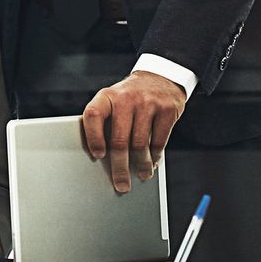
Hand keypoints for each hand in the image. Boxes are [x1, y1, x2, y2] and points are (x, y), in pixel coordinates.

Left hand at [81, 70, 186, 193]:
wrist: (160, 77)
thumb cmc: (129, 98)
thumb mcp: (113, 101)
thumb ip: (105, 122)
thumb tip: (102, 159)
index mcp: (106, 96)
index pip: (93, 115)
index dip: (93, 137)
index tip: (97, 155)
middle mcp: (126, 98)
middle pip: (119, 139)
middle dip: (120, 167)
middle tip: (121, 184)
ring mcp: (148, 103)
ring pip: (141, 144)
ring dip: (140, 165)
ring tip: (141, 175)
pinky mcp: (167, 109)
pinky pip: (160, 140)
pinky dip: (155, 156)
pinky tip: (152, 163)